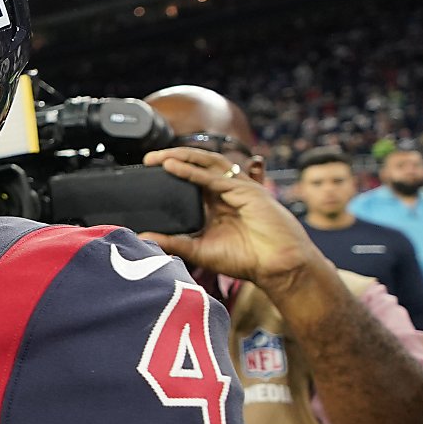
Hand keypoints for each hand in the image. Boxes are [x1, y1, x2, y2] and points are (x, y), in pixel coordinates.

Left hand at [140, 146, 327, 291]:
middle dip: (174, 156)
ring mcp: (239, 188)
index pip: (192, 177)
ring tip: (160, 157)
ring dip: (183, 157)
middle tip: (149, 158)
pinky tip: (174, 168)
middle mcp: (227, 191)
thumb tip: (144, 237)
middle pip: (199, 164)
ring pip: (208, 163)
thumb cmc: (246, 259)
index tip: (148, 169)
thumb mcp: (200, 250)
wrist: (278, 267)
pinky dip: (193, 172)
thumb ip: (174, 242)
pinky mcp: (248, 191)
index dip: (172, 169)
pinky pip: (215, 178)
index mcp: (217, 201)